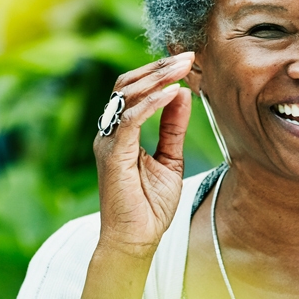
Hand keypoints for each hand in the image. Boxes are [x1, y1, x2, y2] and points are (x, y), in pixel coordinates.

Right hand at [83, 52, 193, 298]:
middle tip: (189, 56)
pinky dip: (152, 104)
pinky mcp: (113, 154)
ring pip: (127, 95)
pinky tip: (172, 93)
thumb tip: (182, 93)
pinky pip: (131, 119)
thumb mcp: (169, 159)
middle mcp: (110, 131)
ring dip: (157, 78)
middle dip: (158, 67)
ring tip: (183, 67)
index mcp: (121, 131)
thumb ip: (172, 127)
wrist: (135, 241)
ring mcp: (108, 141)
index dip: (158, 73)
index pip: (134, 90)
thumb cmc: (148, 206)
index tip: (187, 61)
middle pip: (128, 84)